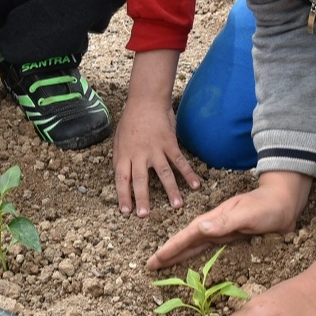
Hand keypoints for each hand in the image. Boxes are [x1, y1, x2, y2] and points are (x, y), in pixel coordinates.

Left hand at [115, 49, 199, 215]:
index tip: (126, 211)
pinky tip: (196, 185)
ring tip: (176, 206)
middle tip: (145, 215)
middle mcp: (139, 154)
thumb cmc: (131, 120)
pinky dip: (188, 173)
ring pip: (163, 173)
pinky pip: (180, 161)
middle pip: (140, 180)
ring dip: (171, 190)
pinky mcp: (169, 143)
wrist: (146, 100)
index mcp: (124, 154)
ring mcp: (155, 149)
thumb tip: (123, 176)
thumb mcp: (119, 139)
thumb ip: (122, 158)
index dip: (123, 195)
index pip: (122, 179)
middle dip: (142, 199)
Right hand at [146, 171, 311, 269]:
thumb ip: (225, 222)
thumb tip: (199, 228)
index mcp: (215, 220)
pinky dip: (197, 257)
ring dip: (180, 256)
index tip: (155, 260)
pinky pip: (209, 251)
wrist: (285, 202)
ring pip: (196, 247)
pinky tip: (193, 264)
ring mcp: (223, 232)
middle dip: (169, 253)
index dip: (171, 248)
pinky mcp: (233, 239)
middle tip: (150, 267)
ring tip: (164, 266)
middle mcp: (215, 226)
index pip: (188, 236)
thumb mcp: (246, 214)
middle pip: (187, 242)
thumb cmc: (267, 206)